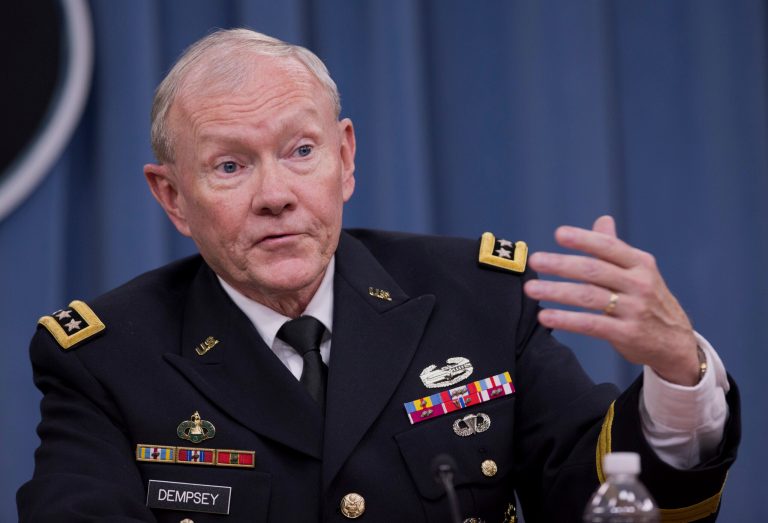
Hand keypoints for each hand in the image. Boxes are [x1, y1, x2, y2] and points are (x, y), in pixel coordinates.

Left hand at [523, 215, 699, 385]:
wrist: (676, 342)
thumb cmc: (648, 300)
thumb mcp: (640, 272)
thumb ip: (616, 248)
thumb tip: (602, 220)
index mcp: (640, 263)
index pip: (608, 247)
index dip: (584, 239)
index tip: (559, 234)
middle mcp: (639, 283)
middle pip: (594, 270)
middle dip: (561, 264)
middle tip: (535, 261)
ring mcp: (635, 309)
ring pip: (588, 296)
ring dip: (556, 291)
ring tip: (530, 289)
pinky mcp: (627, 334)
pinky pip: (591, 324)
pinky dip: (566, 320)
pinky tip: (545, 317)